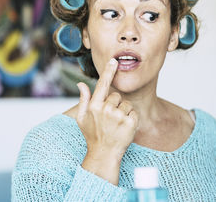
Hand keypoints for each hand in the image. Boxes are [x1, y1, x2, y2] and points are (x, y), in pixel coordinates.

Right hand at [77, 59, 138, 183]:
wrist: (104, 154)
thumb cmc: (92, 136)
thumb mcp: (82, 118)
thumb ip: (84, 99)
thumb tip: (81, 83)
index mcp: (94, 106)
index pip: (102, 84)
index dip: (108, 71)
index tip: (113, 60)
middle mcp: (106, 109)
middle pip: (117, 95)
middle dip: (116, 104)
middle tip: (111, 119)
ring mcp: (118, 116)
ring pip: (127, 104)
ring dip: (124, 112)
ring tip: (117, 125)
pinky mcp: (129, 122)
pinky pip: (134, 113)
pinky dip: (132, 119)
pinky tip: (124, 128)